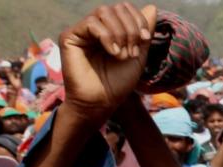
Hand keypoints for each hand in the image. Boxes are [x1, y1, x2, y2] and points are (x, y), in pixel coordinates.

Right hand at [59, 3, 155, 120]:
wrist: (102, 101)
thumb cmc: (119, 82)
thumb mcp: (138, 54)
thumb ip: (144, 31)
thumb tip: (152, 7)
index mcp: (111, 29)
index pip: (125, 8)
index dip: (138, 20)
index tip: (145, 39)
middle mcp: (96, 27)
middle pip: (116, 8)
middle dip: (130, 28)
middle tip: (132, 51)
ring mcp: (82, 31)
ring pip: (104, 12)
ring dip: (120, 34)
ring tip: (122, 55)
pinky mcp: (69, 37)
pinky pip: (91, 24)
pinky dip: (107, 36)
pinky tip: (113, 52)